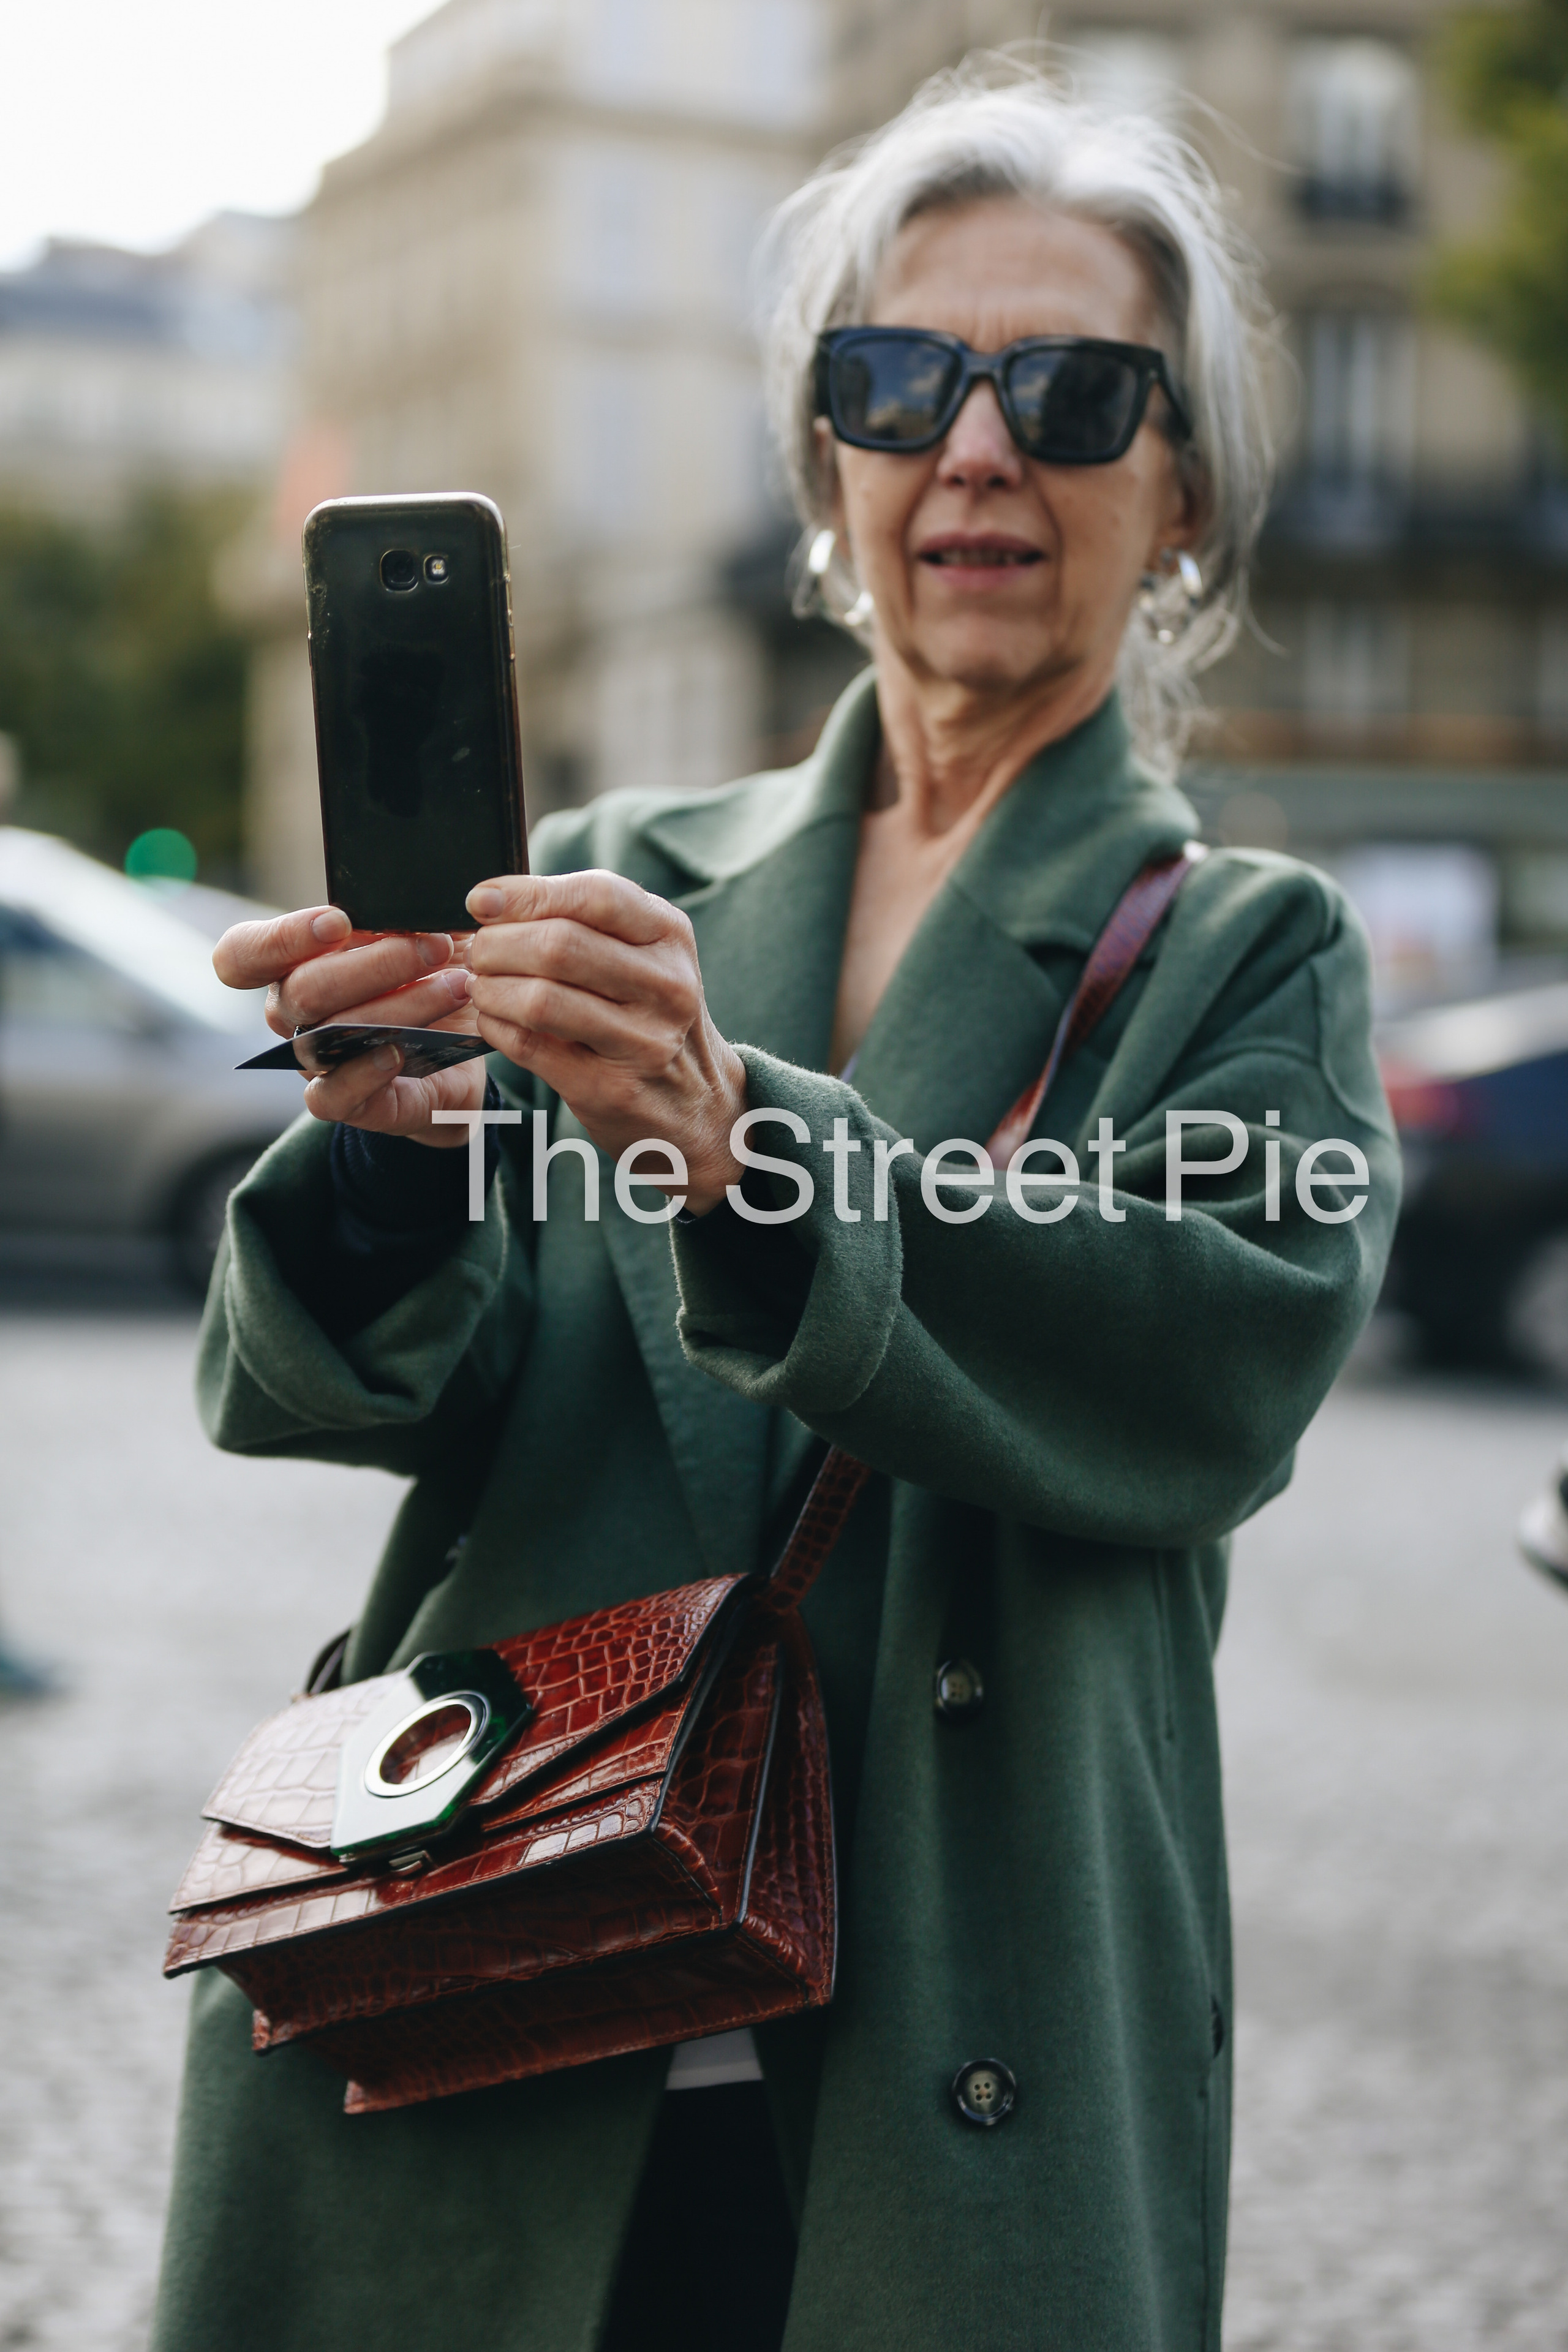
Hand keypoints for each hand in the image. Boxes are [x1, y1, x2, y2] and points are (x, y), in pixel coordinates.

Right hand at [211, 905, 482, 1143]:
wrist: (468, 1046)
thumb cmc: (432, 975)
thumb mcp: (421, 932)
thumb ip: (400, 914)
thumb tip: (416, 895)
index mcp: (292, 965)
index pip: (243, 954)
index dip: (281, 938)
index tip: (339, 921)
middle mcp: (293, 1016)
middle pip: (303, 991)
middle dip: (375, 964)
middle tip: (435, 946)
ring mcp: (316, 1062)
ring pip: (327, 1038)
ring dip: (397, 1008)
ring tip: (456, 986)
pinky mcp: (347, 1103)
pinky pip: (330, 1098)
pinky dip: (363, 1074)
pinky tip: (400, 1051)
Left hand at [465, 870, 746, 1212]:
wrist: (697, 1105)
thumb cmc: (651, 1013)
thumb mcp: (645, 954)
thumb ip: (585, 921)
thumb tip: (493, 901)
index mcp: (670, 936)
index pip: (594, 896)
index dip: (526, 894)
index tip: (481, 901)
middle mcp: (666, 986)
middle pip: (558, 946)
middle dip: (497, 945)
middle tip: (478, 953)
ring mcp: (643, 1041)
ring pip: (540, 999)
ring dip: (492, 989)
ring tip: (482, 987)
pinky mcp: (611, 1088)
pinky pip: (531, 1047)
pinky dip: (497, 1028)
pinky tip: (494, 1021)